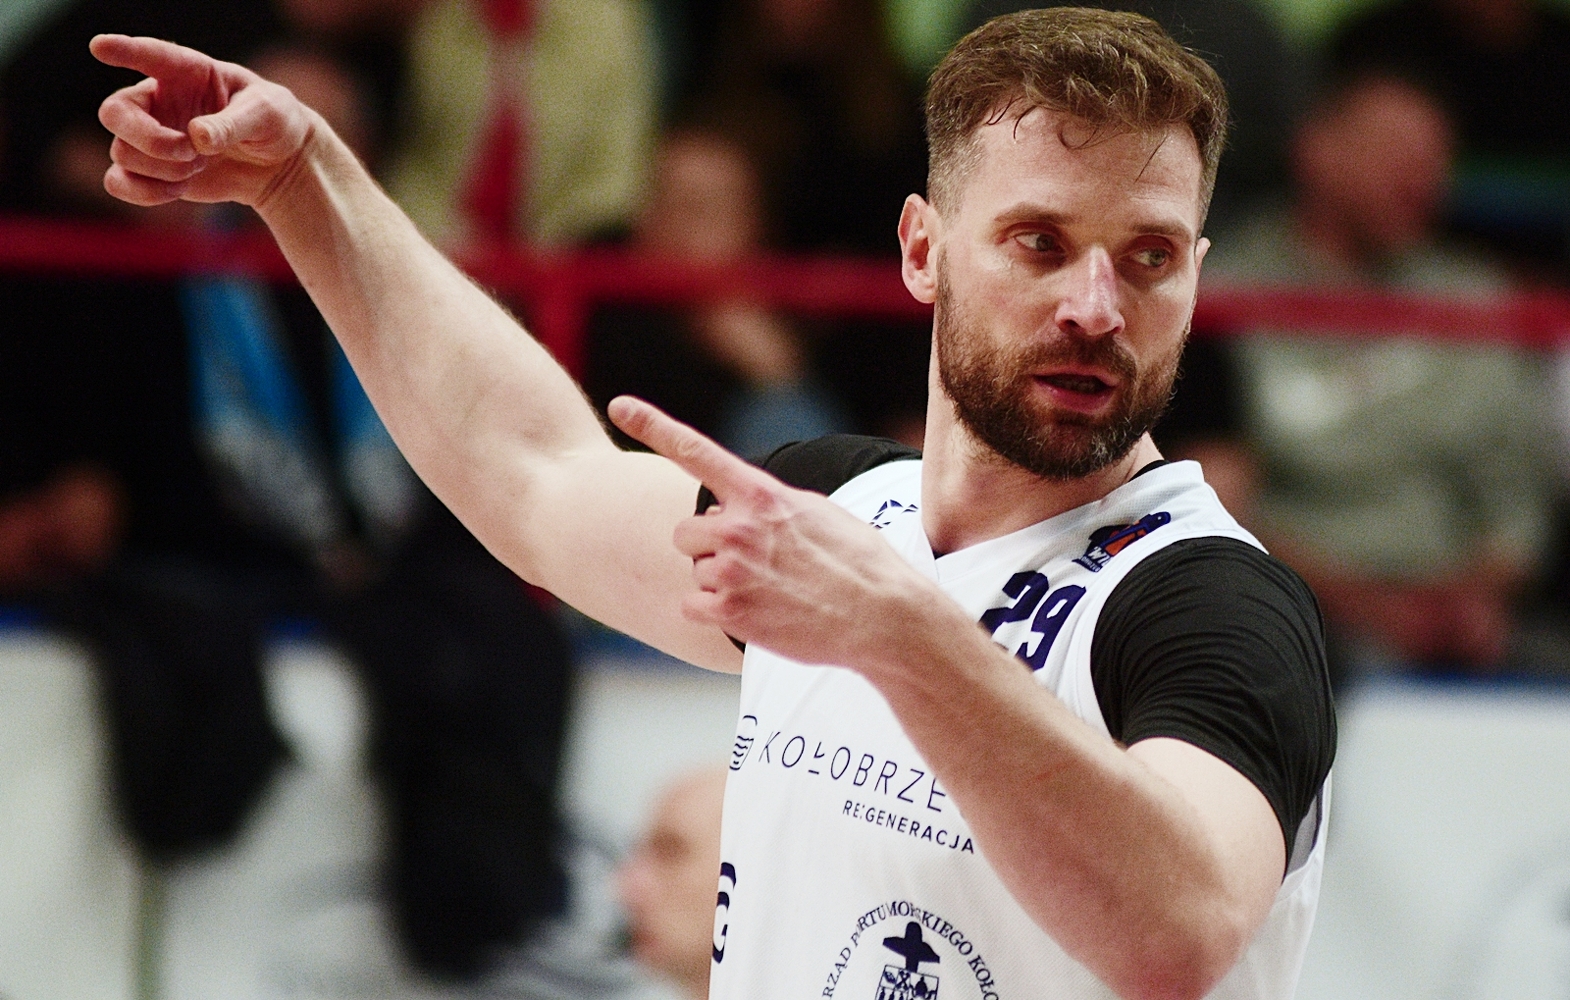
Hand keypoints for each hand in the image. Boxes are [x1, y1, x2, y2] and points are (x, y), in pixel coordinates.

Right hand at [91, 34, 315, 207]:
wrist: (278, 163)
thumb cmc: (273, 123)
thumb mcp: (266, 114)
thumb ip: (233, 123)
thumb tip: (197, 137)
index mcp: (187, 73)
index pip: (149, 55)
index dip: (124, 50)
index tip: (100, 46)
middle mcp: (158, 100)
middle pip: (114, 113)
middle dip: (149, 140)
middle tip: (190, 151)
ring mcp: (149, 135)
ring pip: (121, 153)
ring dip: (162, 169)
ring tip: (200, 165)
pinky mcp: (150, 170)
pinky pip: (119, 183)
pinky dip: (144, 193)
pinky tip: (179, 189)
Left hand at [609, 396, 945, 671]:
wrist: (883, 617)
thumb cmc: (860, 564)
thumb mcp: (818, 513)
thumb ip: (770, 505)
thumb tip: (738, 505)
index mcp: (761, 495)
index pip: (696, 451)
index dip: (653, 425)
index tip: (620, 406)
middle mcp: (739, 527)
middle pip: (684, 532)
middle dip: (707, 545)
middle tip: (751, 562)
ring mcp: (731, 570)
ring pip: (694, 570)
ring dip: (719, 581)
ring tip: (768, 590)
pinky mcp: (729, 612)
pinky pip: (692, 606)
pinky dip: (715, 612)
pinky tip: (756, 613)